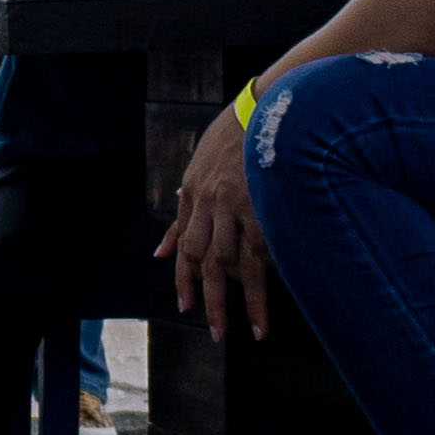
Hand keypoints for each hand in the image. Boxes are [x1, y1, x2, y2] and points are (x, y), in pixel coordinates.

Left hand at [158, 100, 279, 340]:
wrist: (267, 101)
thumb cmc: (232, 135)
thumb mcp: (197, 166)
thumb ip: (182, 209)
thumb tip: (160, 250)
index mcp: (194, 194)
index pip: (184, 246)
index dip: (183, 279)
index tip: (184, 307)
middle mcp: (212, 202)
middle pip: (205, 261)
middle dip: (209, 300)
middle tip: (216, 332)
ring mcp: (240, 204)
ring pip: (235, 263)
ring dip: (244, 300)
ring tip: (251, 330)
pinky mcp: (268, 202)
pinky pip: (266, 246)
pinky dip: (269, 274)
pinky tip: (275, 294)